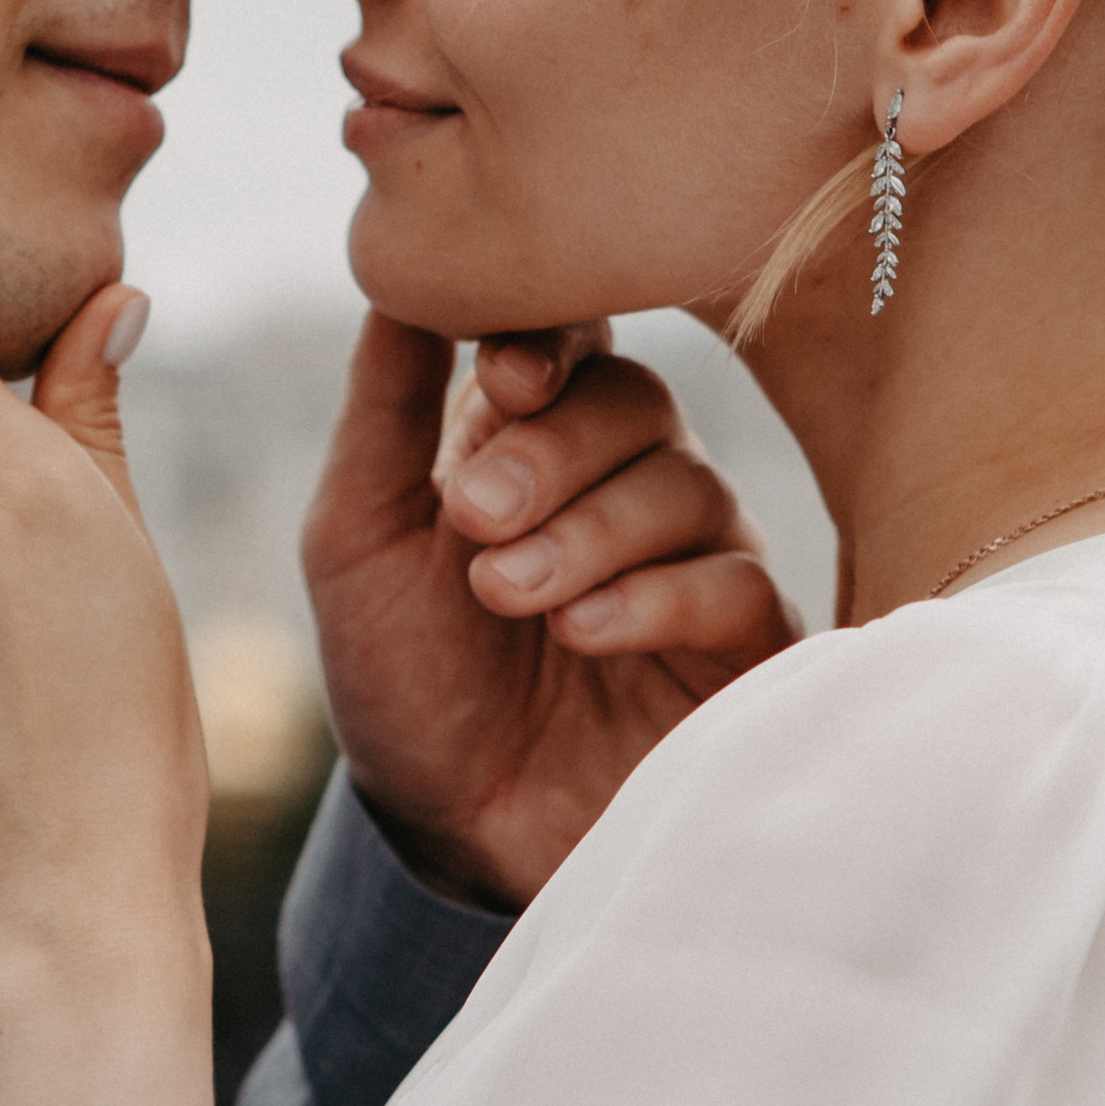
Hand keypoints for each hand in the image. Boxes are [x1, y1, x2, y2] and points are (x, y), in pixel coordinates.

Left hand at [303, 314, 802, 909]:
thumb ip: (386, 407)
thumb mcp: (360, 537)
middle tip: (476, 518)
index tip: (506, 380)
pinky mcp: (744, 649)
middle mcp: (627, 483)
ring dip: (587, 533)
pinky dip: (653, 598)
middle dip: (551, 451)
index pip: (575, 336)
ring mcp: (694, 560)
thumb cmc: (405, 683)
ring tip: (509, 596)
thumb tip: (399, 270)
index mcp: (535, 438)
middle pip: (637, 400)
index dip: (552, 339)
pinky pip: (735, 584)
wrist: (453, 835)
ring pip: (688, 485)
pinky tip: (583, 633)